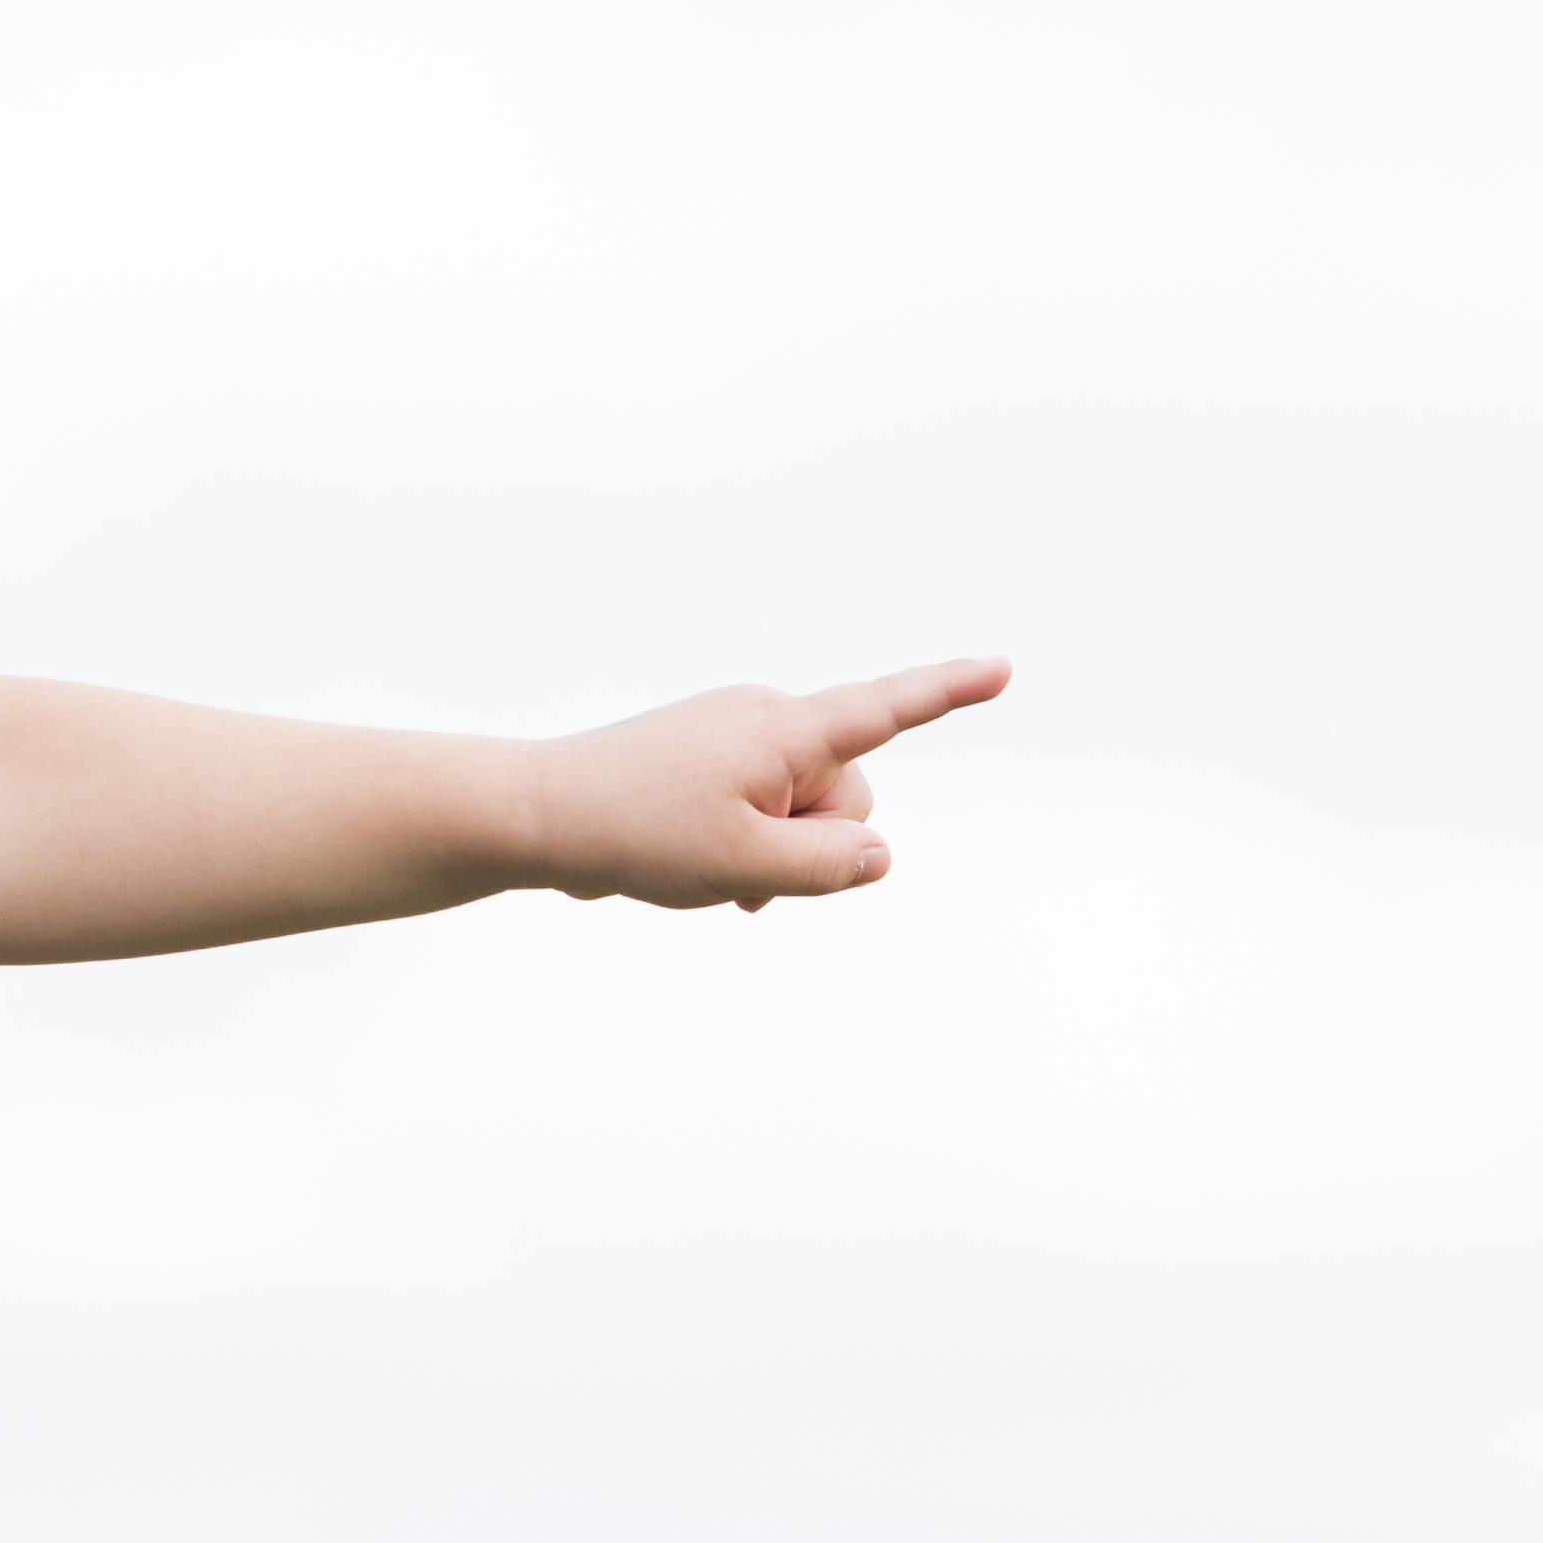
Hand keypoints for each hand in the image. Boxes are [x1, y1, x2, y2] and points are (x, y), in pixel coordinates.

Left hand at [525, 656, 1009, 912]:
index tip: (1002, 668)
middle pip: (844, 792)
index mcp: (783, 731)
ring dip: (776, 852)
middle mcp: (766, 718)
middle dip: (815, 844)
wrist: (540, 814)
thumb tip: (878, 854)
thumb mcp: (745, 868)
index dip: (948, 693)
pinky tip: (700, 865)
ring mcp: (736, 733)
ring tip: (708, 870)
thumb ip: (826, 866)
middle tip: (741, 874)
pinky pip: (763, 805)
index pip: (885, 711)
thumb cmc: (637, 834)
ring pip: (801, 807)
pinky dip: (750, 842)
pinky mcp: (711, 755)